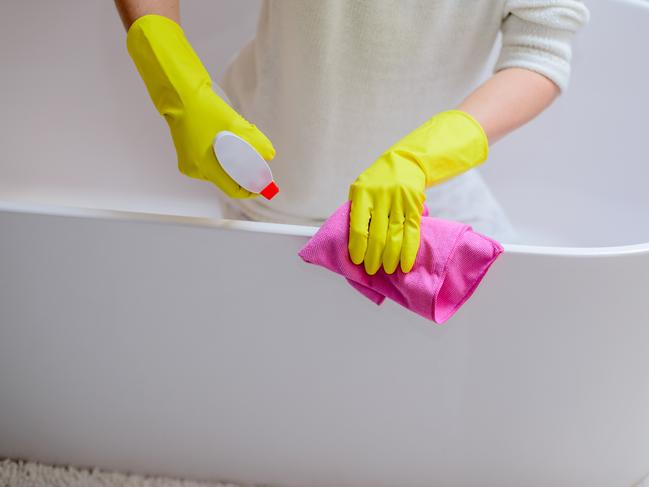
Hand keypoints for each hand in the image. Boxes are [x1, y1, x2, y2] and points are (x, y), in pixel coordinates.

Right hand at [126, 15, 274, 197]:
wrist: (180, 95)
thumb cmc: (205, 109)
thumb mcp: (235, 125)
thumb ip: (256, 142)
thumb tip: (269, 156)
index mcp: (205, 166)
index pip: (234, 190)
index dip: (252, 188)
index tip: (265, 184)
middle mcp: (195, 169)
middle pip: (228, 179)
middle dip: (245, 170)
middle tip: (258, 158)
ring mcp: (189, 163)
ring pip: (220, 170)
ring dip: (235, 161)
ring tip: (241, 141)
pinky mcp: (187, 155)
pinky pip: (211, 162)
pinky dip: (223, 155)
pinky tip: (227, 139)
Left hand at [348, 153, 425, 274]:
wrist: (406, 161)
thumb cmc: (378, 180)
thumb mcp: (361, 188)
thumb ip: (357, 210)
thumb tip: (352, 242)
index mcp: (363, 194)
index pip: (358, 227)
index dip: (358, 247)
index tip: (357, 261)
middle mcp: (381, 197)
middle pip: (377, 236)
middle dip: (374, 258)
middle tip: (372, 270)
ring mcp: (399, 201)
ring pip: (395, 236)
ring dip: (391, 258)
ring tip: (388, 269)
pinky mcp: (415, 206)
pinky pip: (412, 233)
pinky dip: (409, 251)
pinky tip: (405, 263)